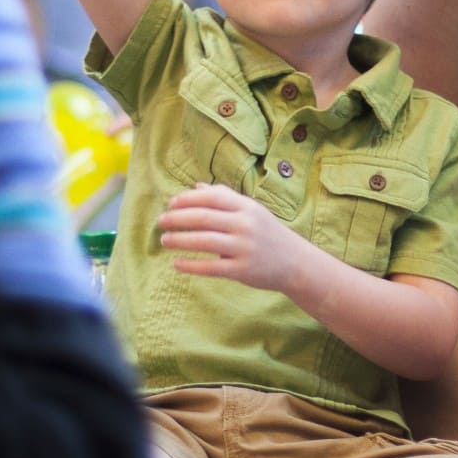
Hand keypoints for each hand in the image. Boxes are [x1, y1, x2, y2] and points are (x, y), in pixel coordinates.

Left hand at [157, 184, 317, 294]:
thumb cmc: (268, 234)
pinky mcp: (242, 270)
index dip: (188, 199)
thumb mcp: (251, 211)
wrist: (295, 263)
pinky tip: (177, 264)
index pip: (212, 197)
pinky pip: (211, 268)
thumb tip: (196, 187)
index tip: (171, 203)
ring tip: (165, 240)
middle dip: (177, 219)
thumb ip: (225, 198)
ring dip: (179, 240)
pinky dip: (191, 266)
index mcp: (246, 207)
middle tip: (161, 221)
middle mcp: (245, 225)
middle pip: (203, 218)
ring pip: (204, 241)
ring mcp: (244, 248)